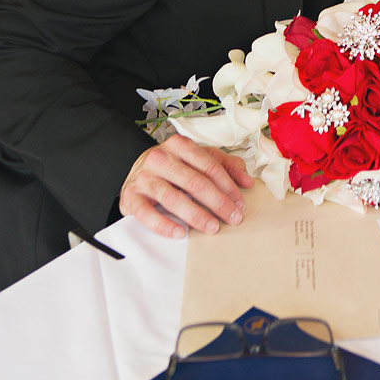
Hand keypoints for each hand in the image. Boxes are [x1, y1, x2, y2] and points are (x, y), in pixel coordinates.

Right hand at [118, 135, 253, 239]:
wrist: (135, 170)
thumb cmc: (173, 166)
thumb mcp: (198, 159)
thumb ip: (225, 166)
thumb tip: (248, 181)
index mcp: (179, 145)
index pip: (209, 165)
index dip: (227, 185)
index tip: (240, 203)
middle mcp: (160, 158)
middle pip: (194, 182)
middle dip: (217, 202)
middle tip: (233, 218)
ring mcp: (144, 178)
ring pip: (173, 198)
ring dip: (196, 215)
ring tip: (212, 228)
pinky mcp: (131, 197)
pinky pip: (147, 214)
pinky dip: (164, 225)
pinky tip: (180, 233)